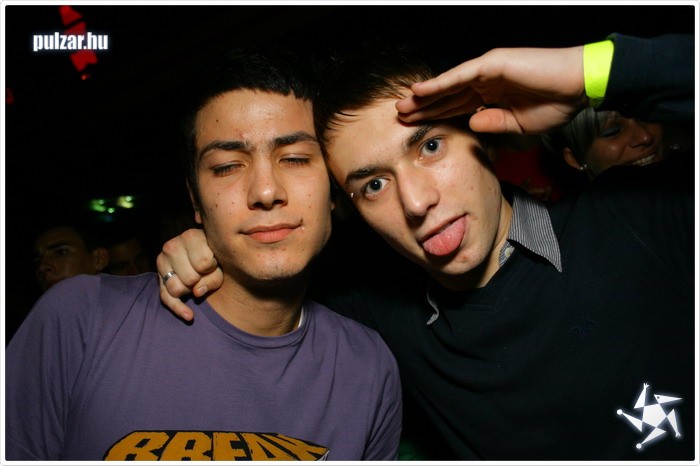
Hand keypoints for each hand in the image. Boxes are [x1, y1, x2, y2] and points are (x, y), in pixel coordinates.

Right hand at [157, 228, 221, 320]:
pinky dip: (179, 309)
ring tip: (196, 279)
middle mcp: (171, 246)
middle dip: (200, 280)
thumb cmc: (216, 256)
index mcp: (190, 236)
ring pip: (175, 289)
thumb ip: (213, 277)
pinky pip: (165, 298)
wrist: (205, 252)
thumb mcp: (220, 262)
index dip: (212, 268)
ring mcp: (161, 261)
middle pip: (189, 279)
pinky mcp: (158, 277)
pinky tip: (189, 315)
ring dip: (189, 290)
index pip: (203, 264)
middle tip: (204, 273)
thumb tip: (197, 292)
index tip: (214, 263)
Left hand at [396, 46, 589, 134]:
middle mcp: (486, 81)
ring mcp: (488, 71)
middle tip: (400, 116)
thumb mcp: (518, 124)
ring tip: (402, 106)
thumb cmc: (556, 103)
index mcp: (492, 96)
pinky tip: (420, 91)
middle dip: (424, 107)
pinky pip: (459, 76)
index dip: (437, 116)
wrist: (579, 86)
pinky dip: (439, 83)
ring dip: (424, 96)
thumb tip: (472, 124)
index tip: (417, 127)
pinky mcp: (492, 64)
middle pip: (447, 96)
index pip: (457, 107)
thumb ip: (493, 123)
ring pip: (449, 86)